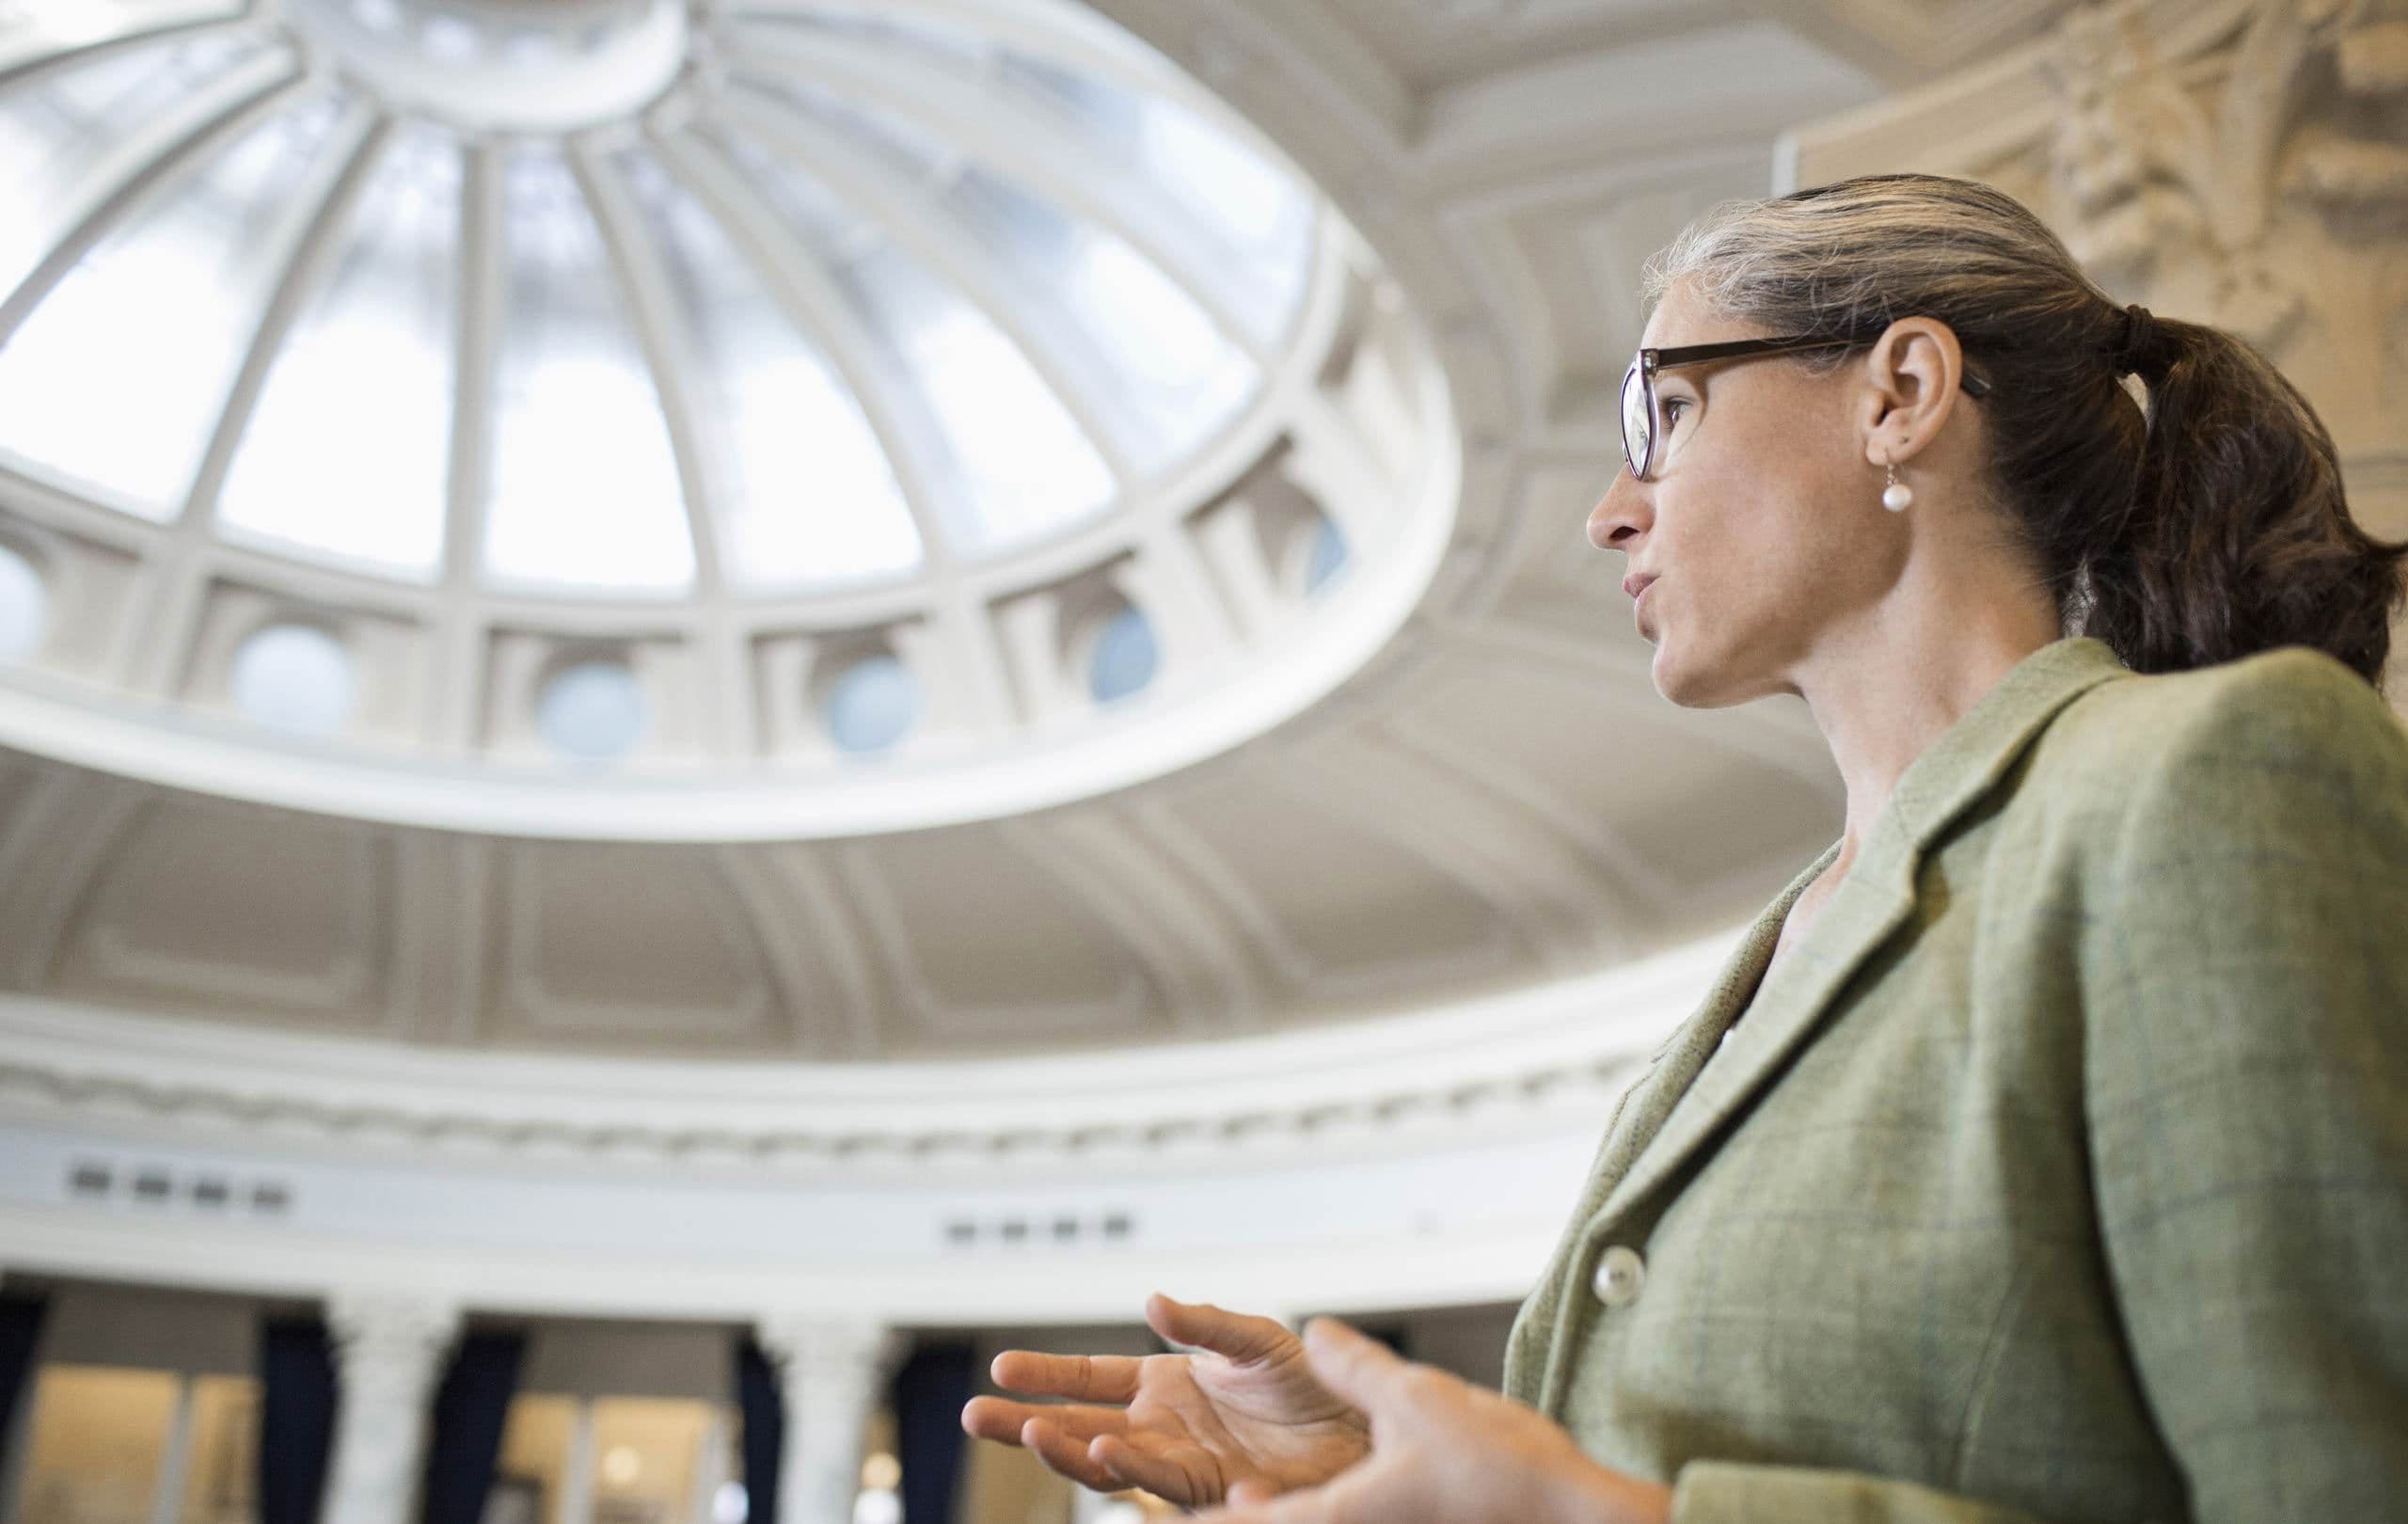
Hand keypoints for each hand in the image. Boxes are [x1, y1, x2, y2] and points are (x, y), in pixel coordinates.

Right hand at [960, 1292, 1370, 1506]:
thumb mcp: (1258, 1341)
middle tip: (975, 1416)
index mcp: (1165, 1382)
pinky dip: (1129, 1466)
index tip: (1000, 1370)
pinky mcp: (1207, 1489)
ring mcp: (1179, 1460)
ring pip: (1105, 1461)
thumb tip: (1152, 1302)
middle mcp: (1161, 1425)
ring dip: (1065, 1449)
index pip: (1089, 1379)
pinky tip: (1106, 1450)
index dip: (1046, 1374)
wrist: (1360, 1434)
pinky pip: (1158, 1480)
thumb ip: (1206, 1324)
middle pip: (1078, 1425)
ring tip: (1029, 1432)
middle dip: (1025, 1422)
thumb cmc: (1315, 1386)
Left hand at [1190, 1319, 1672, 1523]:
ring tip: (1241, 1492)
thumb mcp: (1416, 1398)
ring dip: (1274, 1511)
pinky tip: (1313, 1495)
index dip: (1191, 1511)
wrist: (1577, 1522)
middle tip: (1185, 1485)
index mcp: (1332, 1519)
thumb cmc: (1505, 1477)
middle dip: (1222, 1511)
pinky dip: (1311, 1512)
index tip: (1150, 1496)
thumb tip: (1317, 1335)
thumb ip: (1354, 1367)